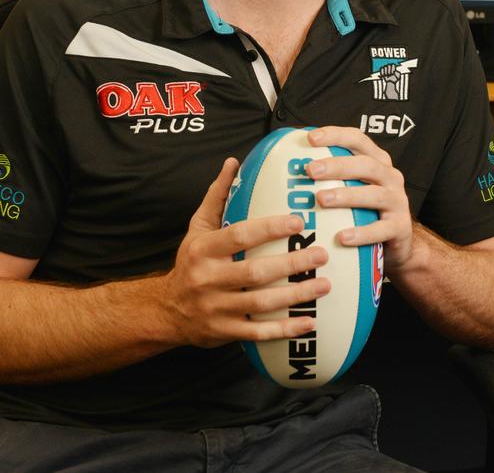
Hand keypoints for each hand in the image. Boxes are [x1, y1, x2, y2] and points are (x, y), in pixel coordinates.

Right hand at [163, 158, 330, 347]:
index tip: (298, 221)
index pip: (239, 235)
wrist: (166, 309)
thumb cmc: (191, 261)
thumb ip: (217, 195)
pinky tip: (310, 323)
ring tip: (324, 285)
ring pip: (260, 303)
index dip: (269, 228)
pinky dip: (284, 329)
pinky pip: (258, 333)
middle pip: (255, 272)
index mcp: (203, 250)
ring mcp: (216, 308)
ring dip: (295, 297)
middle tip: (320, 254)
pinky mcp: (224, 332)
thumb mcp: (197, 227)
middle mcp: (207, 279)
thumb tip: (234, 162)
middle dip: (291, 264)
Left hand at [306, 128, 412, 274]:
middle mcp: (390, 177)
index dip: (336, 135)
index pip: (358, 139)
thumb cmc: (366, 211)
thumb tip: (288, 164)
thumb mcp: (353, 188)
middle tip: (311, 170)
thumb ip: (330, 176)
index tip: (311, 138)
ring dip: (347, 195)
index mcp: (377, 161)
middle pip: (366, 165)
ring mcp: (397, 202)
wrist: (396, 245)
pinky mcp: (400, 227)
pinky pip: (381, 229)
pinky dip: (361, 233)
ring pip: (374, 195)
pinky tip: (342, 236)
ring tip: (321, 200)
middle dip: (337, 165)